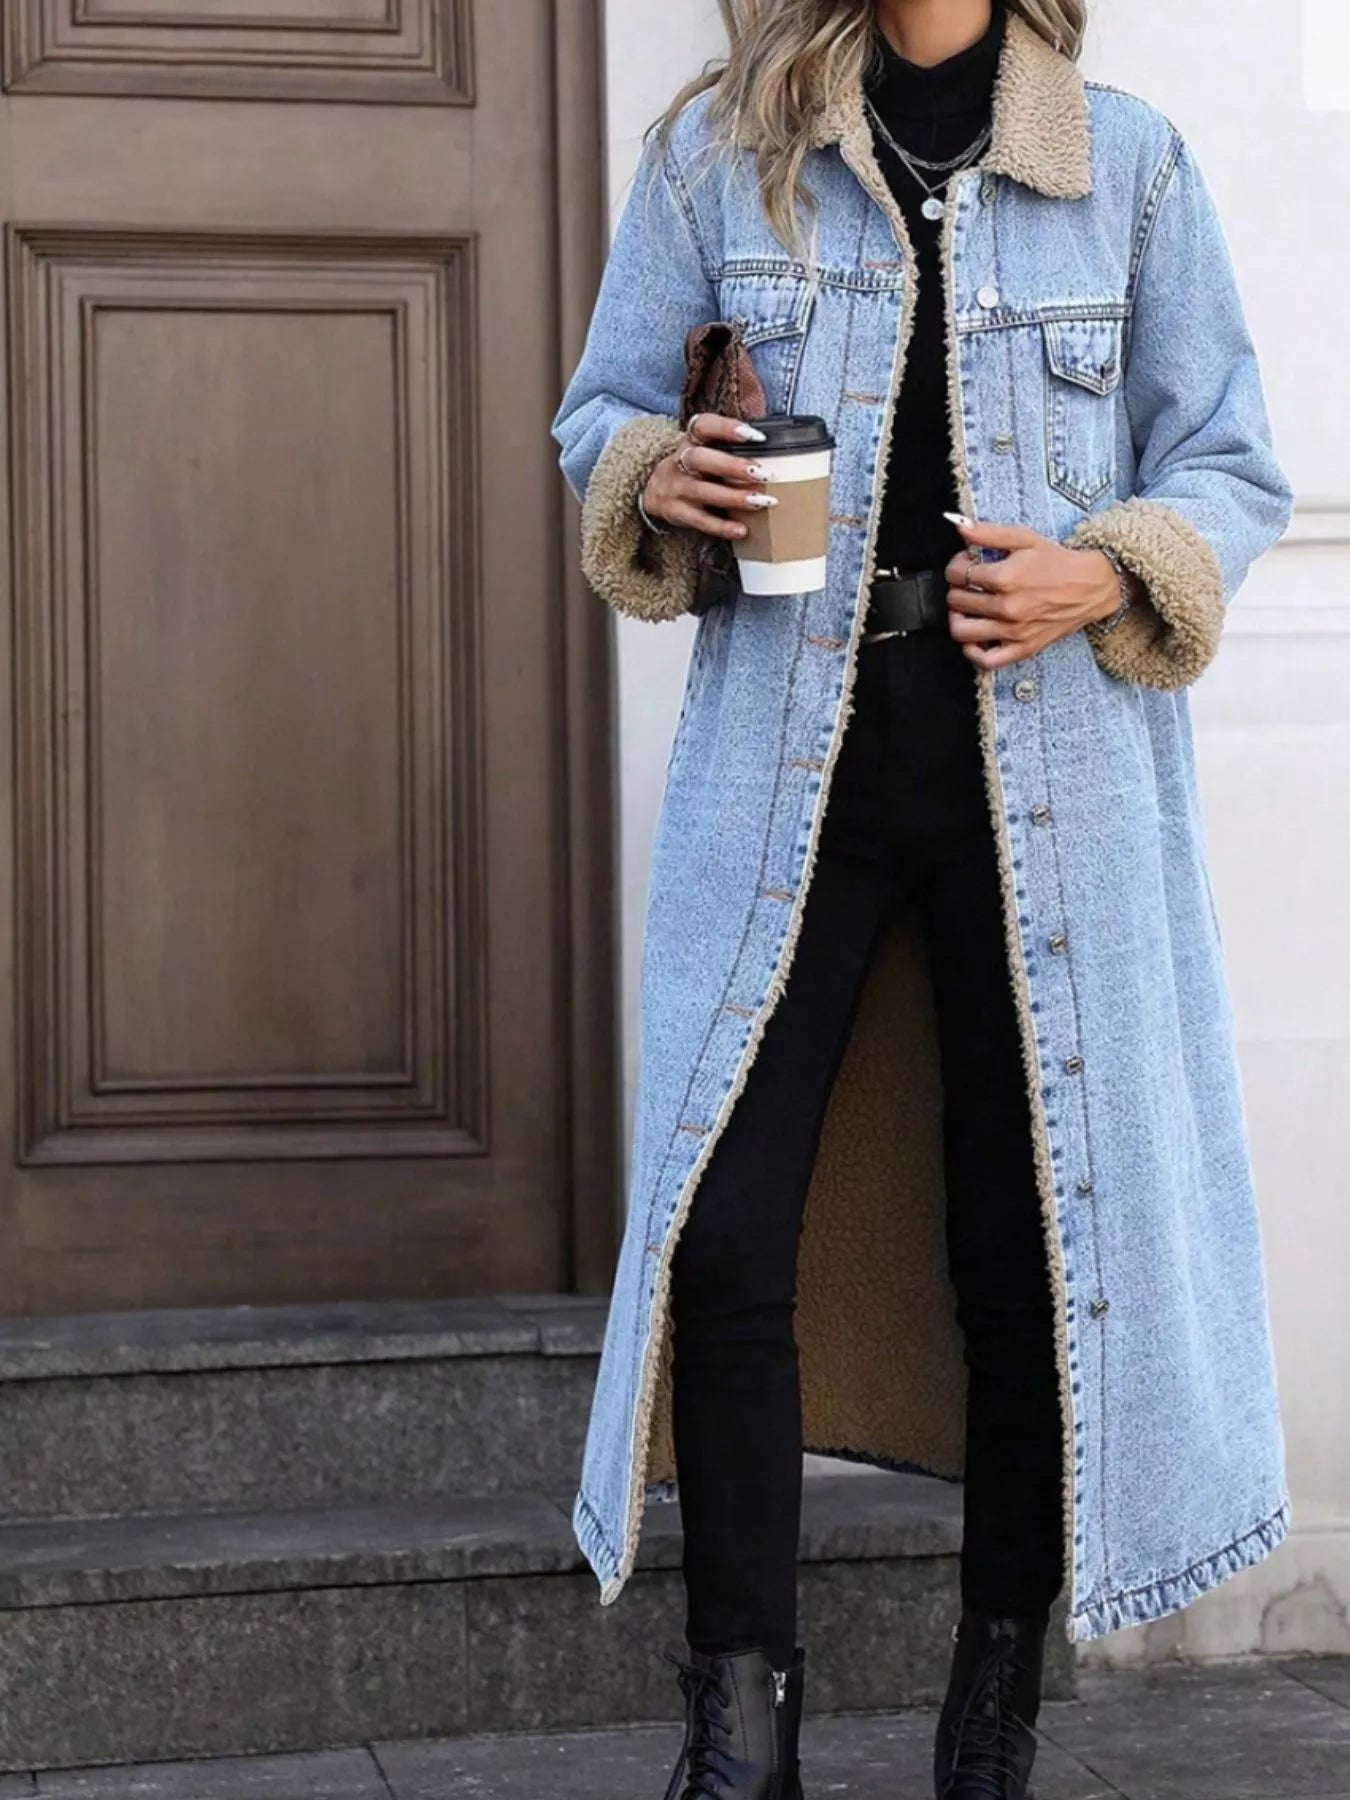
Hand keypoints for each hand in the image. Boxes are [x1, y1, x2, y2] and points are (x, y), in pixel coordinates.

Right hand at [641, 413, 776, 541]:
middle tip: (763, 473)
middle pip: (701, 459)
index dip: (727, 428)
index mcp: (690, 441)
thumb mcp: (702, 450)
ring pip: (704, 491)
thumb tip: (774, 450)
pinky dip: (722, 527)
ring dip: (735, 497)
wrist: (654, 492)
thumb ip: (728, 448)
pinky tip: (742, 530)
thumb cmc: (692, 469)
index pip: (703, 426)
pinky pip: (700, 520)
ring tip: (762, 502)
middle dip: (733, 466)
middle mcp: (681, 462)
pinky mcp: (678, 512)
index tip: (755, 435)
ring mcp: (677, 488)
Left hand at [943, 517, 1132, 668]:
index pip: (956, 574)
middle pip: (956, 601)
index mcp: (1005, 578)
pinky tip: (976, 636)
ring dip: (958, 617)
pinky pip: (985, 661)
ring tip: (968, 608)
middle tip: (969, 582)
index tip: (966, 563)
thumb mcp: (1024, 539)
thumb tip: (959, 526)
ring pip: (962, 631)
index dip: (956, 565)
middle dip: (958, 588)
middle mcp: (1007, 607)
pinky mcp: (1023, 649)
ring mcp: (1014, 632)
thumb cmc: (1058, 562)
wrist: (1091, 586)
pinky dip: (973, 651)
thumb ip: (988, 533)